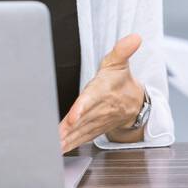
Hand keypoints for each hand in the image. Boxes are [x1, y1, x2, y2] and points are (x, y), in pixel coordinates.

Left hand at [59, 33, 145, 151]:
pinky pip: (82, 138)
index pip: (91, 99)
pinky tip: (58, 150)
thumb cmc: (121, 80)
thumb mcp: (120, 62)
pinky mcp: (95, 129)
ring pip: (80, 131)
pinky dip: (70, 145)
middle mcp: (100, 108)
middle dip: (67, 129)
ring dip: (66, 140)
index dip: (82, 108)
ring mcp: (97, 121)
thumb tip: (135, 37)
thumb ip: (122, 50)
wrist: (136, 104)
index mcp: (103, 90)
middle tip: (53, 137)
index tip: (73, 117)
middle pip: (82, 120)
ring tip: (52, 147)